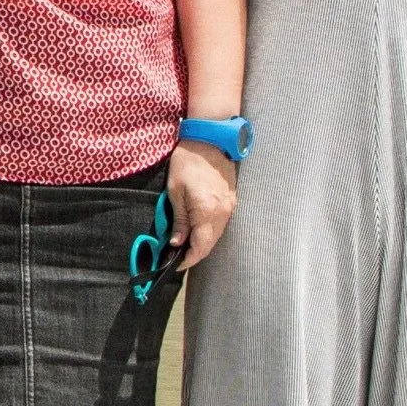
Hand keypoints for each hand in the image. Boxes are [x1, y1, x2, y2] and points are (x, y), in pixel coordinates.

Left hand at [164, 139, 237, 267]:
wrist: (210, 141)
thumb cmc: (187, 162)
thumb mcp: (175, 191)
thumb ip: (179, 221)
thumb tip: (176, 243)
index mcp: (206, 211)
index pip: (200, 246)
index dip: (188, 260)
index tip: (174, 265)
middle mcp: (222, 213)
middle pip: (210, 244)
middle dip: (194, 254)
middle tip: (177, 258)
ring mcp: (230, 207)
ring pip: (217, 236)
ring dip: (202, 244)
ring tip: (184, 246)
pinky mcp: (232, 201)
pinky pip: (221, 225)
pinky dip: (209, 232)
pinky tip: (197, 231)